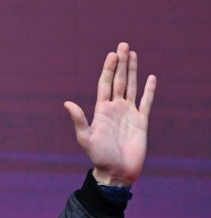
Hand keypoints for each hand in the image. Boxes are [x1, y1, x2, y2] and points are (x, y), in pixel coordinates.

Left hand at [64, 42, 156, 185]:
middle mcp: (115, 109)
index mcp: (101, 110)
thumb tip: (66, 103)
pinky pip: (146, 102)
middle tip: (123, 45)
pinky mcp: (141, 121)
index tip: (112, 54)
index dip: (108, 69)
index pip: (105, 84)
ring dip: (133, 71)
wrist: (116, 172)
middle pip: (118, 81)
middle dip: (121, 64)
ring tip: (133, 54)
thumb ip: (78, 120)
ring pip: (131, 87)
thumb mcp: (85, 138)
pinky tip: (150, 78)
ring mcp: (129, 113)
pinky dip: (149, 90)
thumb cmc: (98, 157)